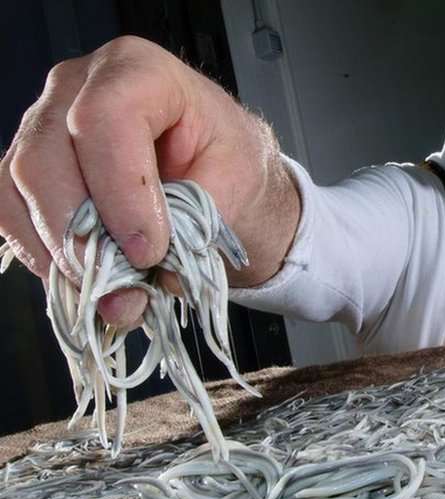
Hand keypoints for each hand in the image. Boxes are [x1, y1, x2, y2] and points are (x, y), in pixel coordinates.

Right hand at [0, 36, 299, 328]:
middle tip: (126, 286)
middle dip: (82, 235)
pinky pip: (8, 210)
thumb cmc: (227, 160)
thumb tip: (163, 278)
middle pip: (47, 157)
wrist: (217, 168)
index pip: (106, 118)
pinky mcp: (29, 166)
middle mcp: (78, 86)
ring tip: (114, 295)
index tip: (150, 249)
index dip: (121, 192)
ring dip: (60, 254)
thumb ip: (200, 225)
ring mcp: (44, 122)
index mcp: (141, 71)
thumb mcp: (237, 183)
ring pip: (20, 188)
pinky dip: (41, 255)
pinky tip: (83, 281)